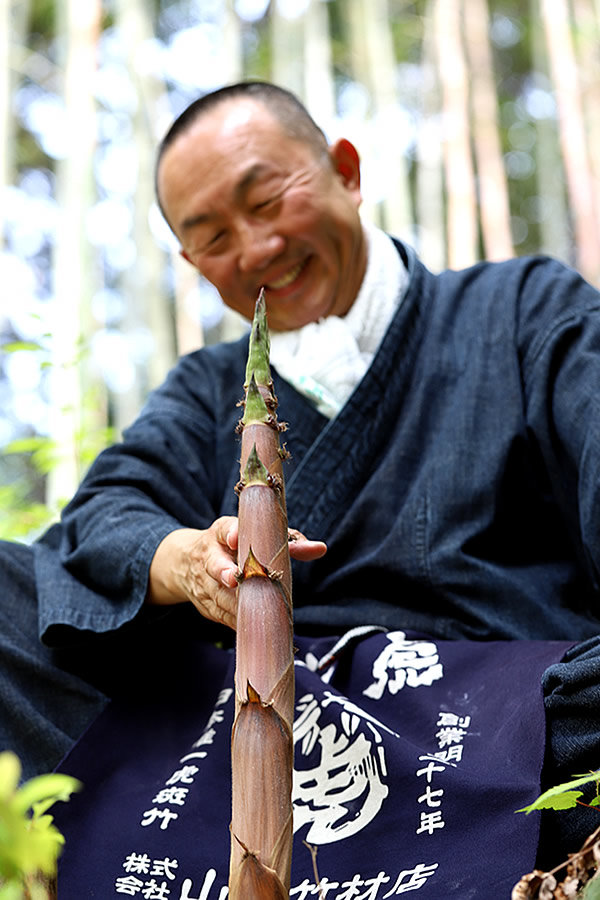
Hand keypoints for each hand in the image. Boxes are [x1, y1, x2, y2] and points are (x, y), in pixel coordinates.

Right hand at [147, 517, 325, 630]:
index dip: (229, 532)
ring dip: (236, 603)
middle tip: (233, 578)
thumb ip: (287, 542)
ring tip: (255, 609)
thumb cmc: (232, 547)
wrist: (185, 564)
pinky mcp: (206, 606)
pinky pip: (223, 616)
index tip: (234, 536)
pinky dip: (239, 621)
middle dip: (223, 572)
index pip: (223, 528)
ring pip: (220, 596)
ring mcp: (204, 583)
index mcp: (221, 534)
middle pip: (215, 565)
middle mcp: (209, 557)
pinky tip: (257, 627)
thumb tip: (320, 549)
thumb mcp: (253, 537)